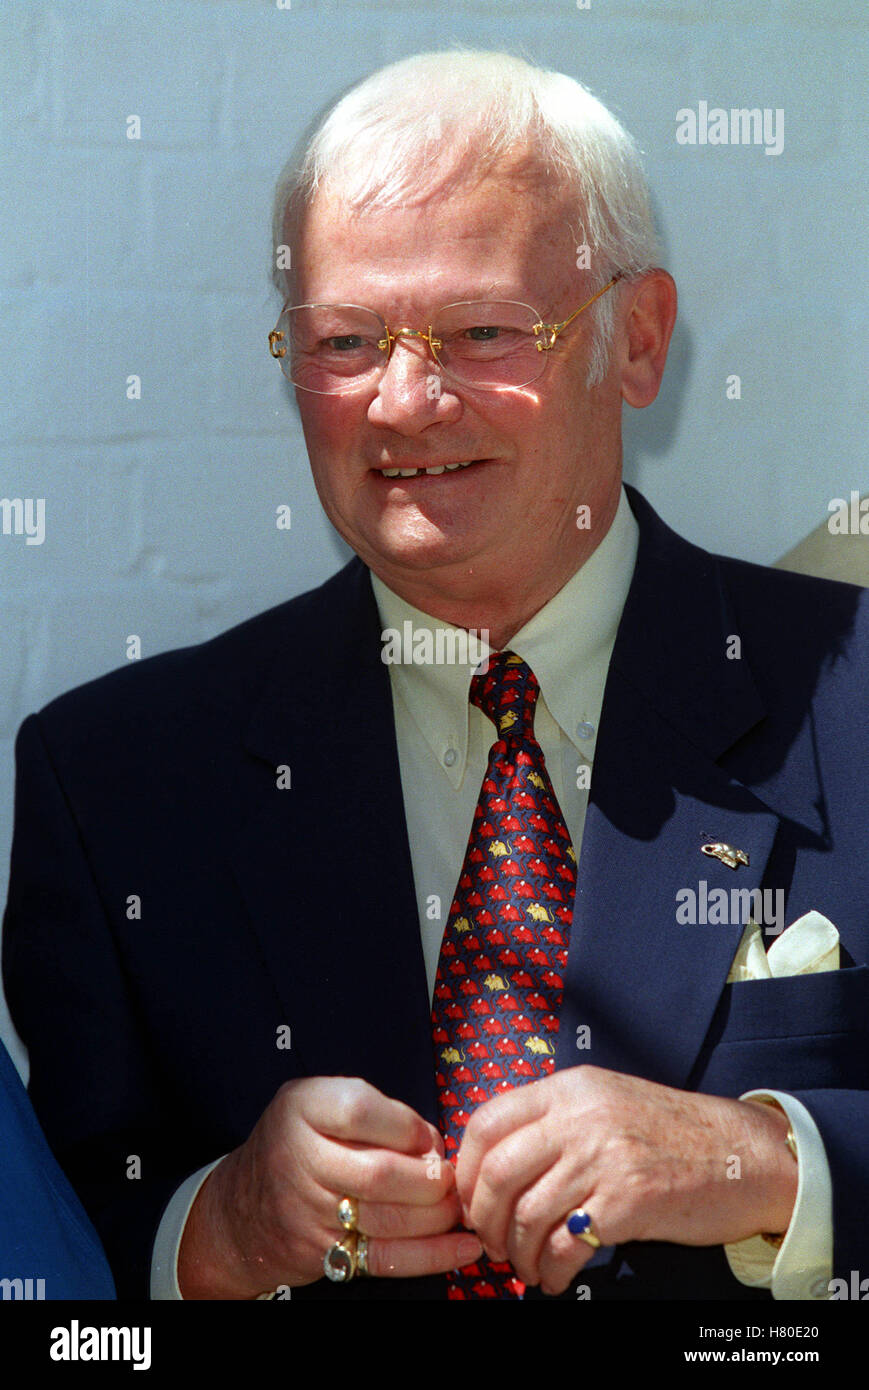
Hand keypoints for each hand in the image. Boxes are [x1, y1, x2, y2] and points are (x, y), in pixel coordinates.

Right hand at [178, 1076, 481, 1297]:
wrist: (239, 1212)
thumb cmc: (297, 1143)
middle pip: (381, 1173)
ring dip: (437, 1215)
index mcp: (302, 1108)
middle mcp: (301, 1158)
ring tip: (455, 1206)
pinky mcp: (324, 1253)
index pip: (359, 1110)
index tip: (425, 1136)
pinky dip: (433, 1256)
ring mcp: (310, 1211)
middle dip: (430, 1177)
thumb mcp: (317, 1102)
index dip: (405, 1125)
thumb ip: (372, 1109)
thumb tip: (432, 1143)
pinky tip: (464, 1249)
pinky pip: (387, 1258)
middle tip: (448, 1177)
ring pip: (388, 1219)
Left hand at [455, 1065, 797, 1295]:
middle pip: (498, 1172)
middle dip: (484, 1218)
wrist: (742, 1154)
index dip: (467, 1168)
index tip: (470, 1198)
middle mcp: (581, 1117)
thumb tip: (495, 1162)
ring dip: (518, 1253)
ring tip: (528, 1266)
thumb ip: (554, 1120)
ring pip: (527, 1214)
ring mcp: (604, 1156)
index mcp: (570, 1089)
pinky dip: (552, 1270)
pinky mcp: (629, 1200)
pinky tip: (556, 1278)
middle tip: (493, 1243)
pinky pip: (566, 1245)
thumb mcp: (606, 1102)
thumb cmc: (671, 1133)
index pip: (488, 1121)